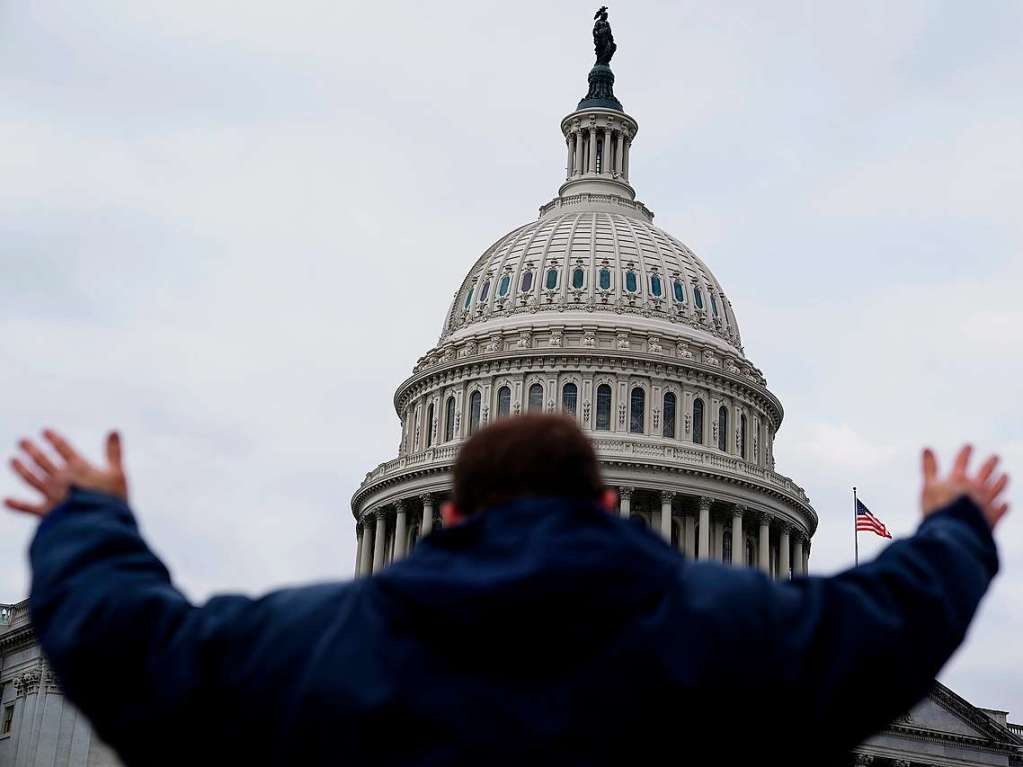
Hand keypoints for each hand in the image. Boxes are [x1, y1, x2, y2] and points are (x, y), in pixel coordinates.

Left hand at [3, 430, 127, 517]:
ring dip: (21, 468)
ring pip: (32, 478)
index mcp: (78, 467)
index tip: (44, 431)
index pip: (63, 448)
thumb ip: (114, 452)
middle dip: (32, 449)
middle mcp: (61, 478)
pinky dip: (17, 505)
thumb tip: (114, 430)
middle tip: (22, 441)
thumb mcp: (117, 473)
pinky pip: (28, 507)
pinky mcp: (47, 512)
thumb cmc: (111, 499)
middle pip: (43, 460)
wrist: (98, 523)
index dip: (54, 439)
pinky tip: (5, 500)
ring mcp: (52, 494)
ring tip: (12, 459)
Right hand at [921, 444, 1009, 530]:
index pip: (962, 461)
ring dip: (1001, 481)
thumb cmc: (938, 508)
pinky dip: (1004, 506)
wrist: (955, 531)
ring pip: (998, 487)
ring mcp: (987, 501)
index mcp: (958, 478)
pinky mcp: (993, 516)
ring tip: (1005, 475)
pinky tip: (1006, 504)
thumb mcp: (928, 486)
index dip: (966, 453)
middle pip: (986, 471)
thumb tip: (926, 448)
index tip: (969, 446)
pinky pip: (1001, 509)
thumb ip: (929, 468)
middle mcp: (976, 487)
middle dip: (991, 463)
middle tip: (996, 457)